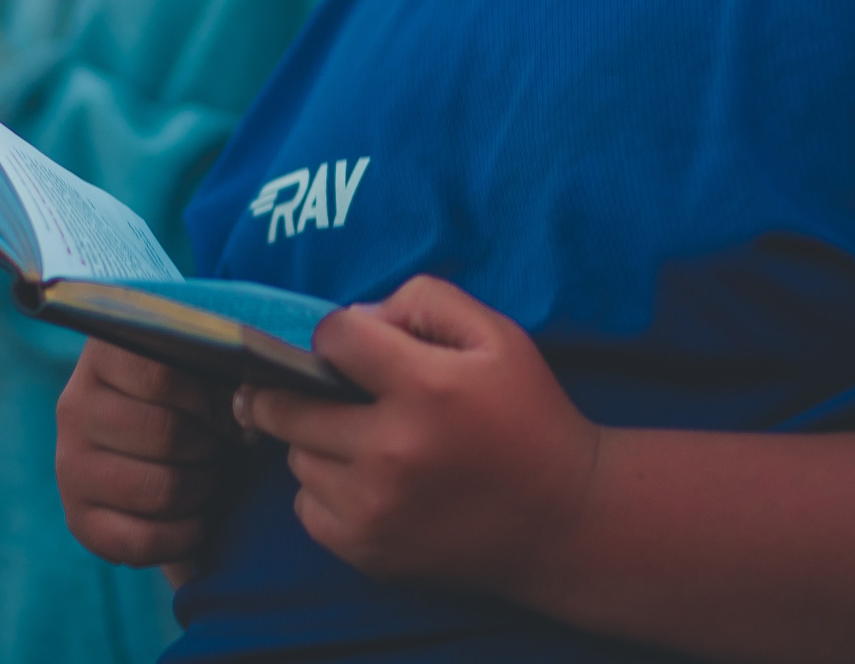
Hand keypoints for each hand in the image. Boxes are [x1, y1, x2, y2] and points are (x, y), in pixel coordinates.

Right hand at [56, 338, 239, 569]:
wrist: (152, 444)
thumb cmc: (189, 399)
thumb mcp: (199, 370)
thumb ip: (220, 373)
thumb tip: (247, 402)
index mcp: (104, 356)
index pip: (159, 375)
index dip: (208, 398)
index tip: (231, 410)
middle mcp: (75, 407)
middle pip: (164, 434)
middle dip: (210, 448)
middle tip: (221, 449)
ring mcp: (70, 464)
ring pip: (157, 488)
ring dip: (200, 490)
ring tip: (210, 480)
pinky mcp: (77, 516)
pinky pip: (139, 541)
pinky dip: (182, 538)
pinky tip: (197, 524)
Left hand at [235, 276, 598, 601]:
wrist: (566, 521)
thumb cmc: (529, 416)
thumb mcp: (497, 334)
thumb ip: (423, 302)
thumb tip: (358, 318)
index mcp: (425, 387)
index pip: (332, 338)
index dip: (340, 334)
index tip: (355, 347)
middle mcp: (392, 451)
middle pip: (288, 405)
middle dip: (292, 386)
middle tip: (311, 386)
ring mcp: (376, 508)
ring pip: (296, 457)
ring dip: (315, 441)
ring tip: (358, 438)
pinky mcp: (370, 552)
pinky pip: (306, 509)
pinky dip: (324, 492)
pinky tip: (363, 482)